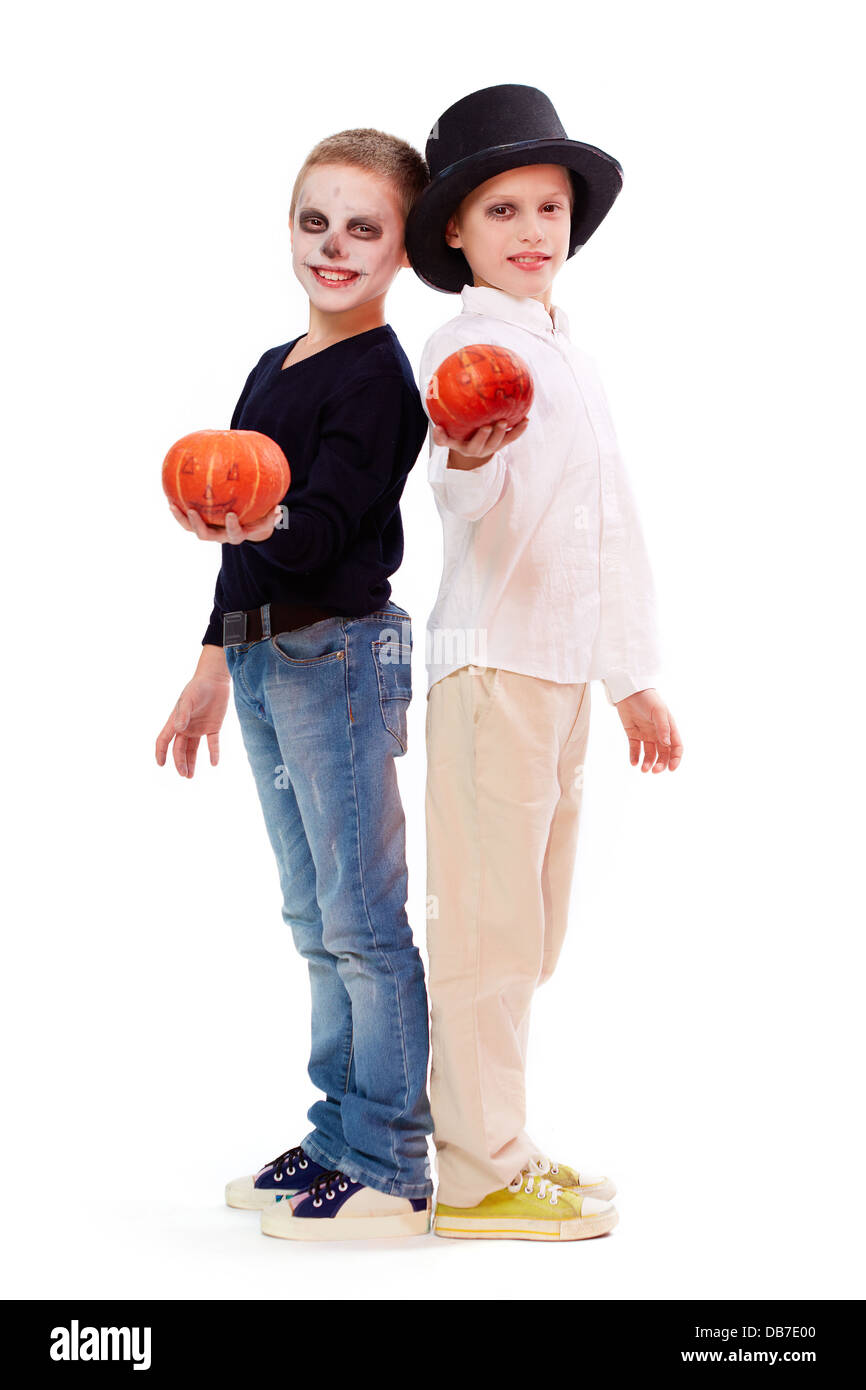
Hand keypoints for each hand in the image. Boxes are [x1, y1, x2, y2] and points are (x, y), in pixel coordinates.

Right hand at [155, 672, 231, 776]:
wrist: (215, 680)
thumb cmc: (197, 687)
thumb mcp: (188, 699)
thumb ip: (183, 713)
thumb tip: (178, 729)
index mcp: (175, 721)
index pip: (164, 740)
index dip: (161, 752)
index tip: (161, 764)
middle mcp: (186, 727)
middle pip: (179, 749)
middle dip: (180, 762)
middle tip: (184, 774)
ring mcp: (199, 728)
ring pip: (193, 749)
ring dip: (191, 762)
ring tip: (190, 776)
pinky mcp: (213, 727)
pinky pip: (212, 743)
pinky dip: (213, 753)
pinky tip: (214, 763)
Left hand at [167, 499, 281, 543]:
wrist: (249, 527)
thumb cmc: (260, 519)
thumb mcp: (268, 517)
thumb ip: (273, 515)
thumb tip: (279, 509)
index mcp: (237, 534)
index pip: (235, 534)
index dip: (232, 526)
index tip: (231, 515)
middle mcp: (221, 535)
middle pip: (206, 535)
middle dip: (199, 525)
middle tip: (192, 511)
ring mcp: (210, 530)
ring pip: (193, 529)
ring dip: (183, 519)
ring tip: (173, 505)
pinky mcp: (202, 524)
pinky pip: (188, 520)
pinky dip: (179, 511)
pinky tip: (170, 497)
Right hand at [433, 415, 529, 469]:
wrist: (475, 448)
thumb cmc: (461, 431)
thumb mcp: (452, 424)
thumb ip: (446, 409)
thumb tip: (434, 381)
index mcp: (457, 444)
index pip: (445, 442)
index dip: (441, 437)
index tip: (438, 428)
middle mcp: (473, 449)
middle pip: (477, 446)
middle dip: (482, 437)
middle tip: (487, 426)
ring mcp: (489, 448)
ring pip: (496, 444)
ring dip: (500, 433)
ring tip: (503, 421)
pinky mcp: (502, 445)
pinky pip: (511, 438)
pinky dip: (518, 430)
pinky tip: (526, 419)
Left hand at [614, 688, 682, 772]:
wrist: (629, 691)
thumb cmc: (647, 698)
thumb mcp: (658, 711)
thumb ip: (663, 727)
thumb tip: (667, 744)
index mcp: (669, 728)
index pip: (676, 747)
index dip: (675, 759)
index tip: (671, 769)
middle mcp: (659, 734)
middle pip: (663, 754)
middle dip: (661, 764)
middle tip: (654, 771)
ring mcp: (646, 735)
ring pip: (650, 754)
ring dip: (648, 763)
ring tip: (643, 769)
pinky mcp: (633, 734)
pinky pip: (635, 749)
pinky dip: (635, 757)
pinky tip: (634, 763)